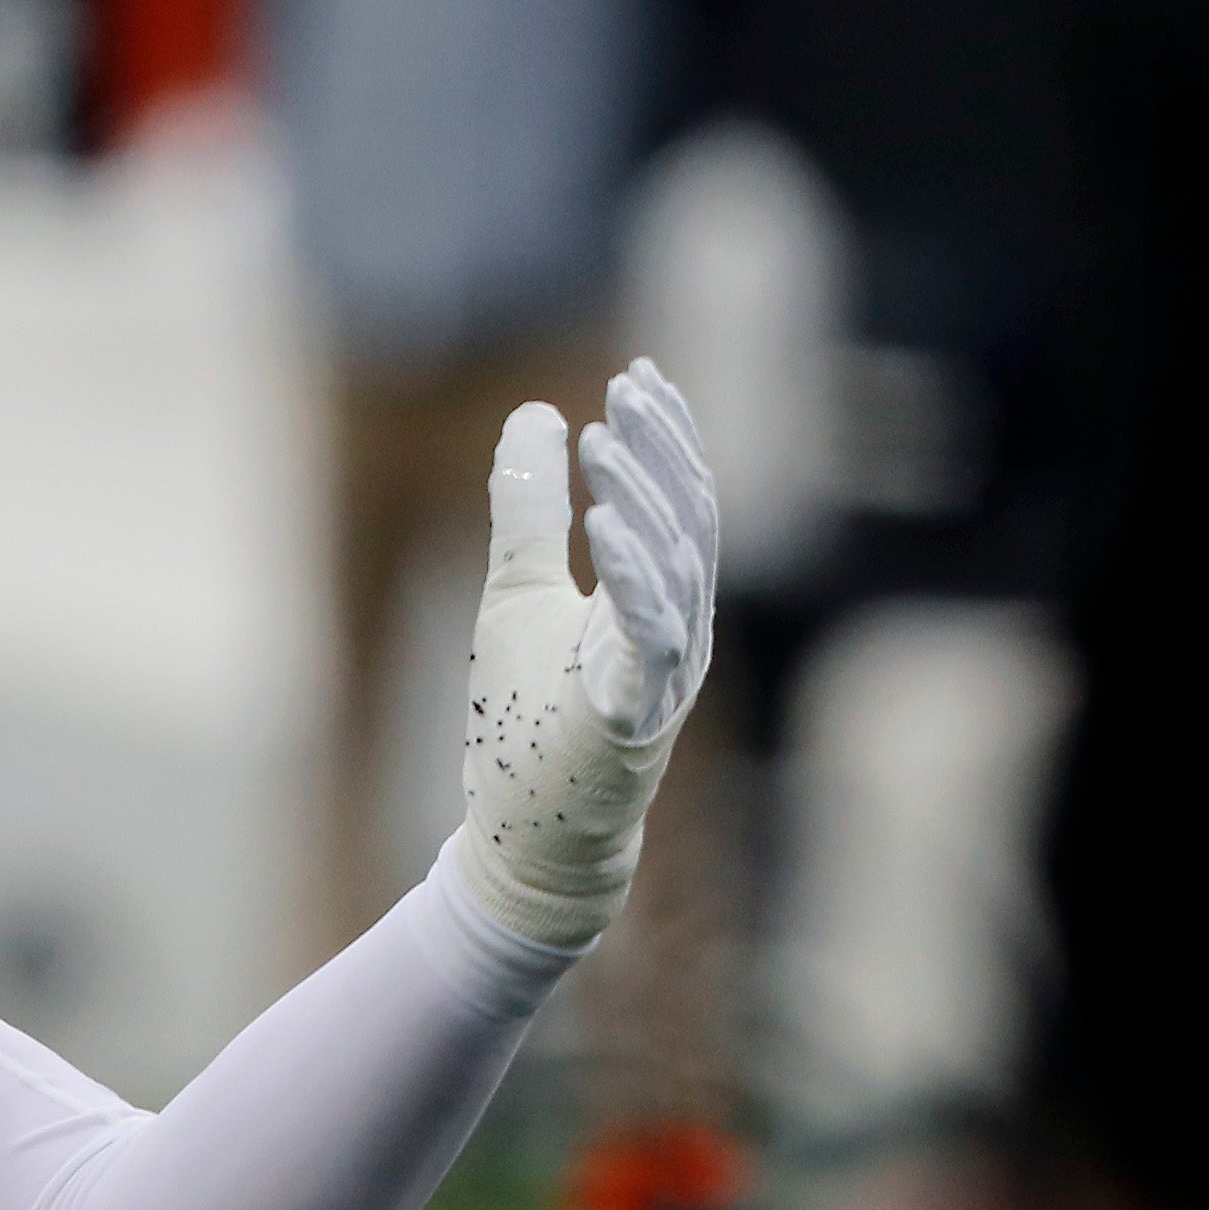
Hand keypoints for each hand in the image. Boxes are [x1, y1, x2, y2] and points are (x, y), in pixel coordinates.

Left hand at [451, 360, 718, 949]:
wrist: (529, 835)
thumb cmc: (528, 716)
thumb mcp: (517, 591)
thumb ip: (528, 510)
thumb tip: (535, 414)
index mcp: (662, 597)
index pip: (681, 500)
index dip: (667, 435)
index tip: (638, 375)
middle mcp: (681, 628)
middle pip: (691, 520)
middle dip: (661, 449)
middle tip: (627, 389)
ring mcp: (668, 674)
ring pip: (678, 567)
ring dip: (644, 497)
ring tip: (603, 439)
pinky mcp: (638, 715)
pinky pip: (651, 633)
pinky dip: (634, 574)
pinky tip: (606, 524)